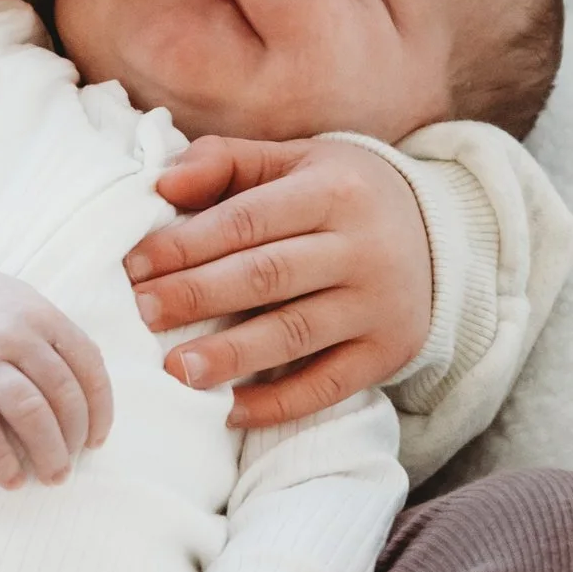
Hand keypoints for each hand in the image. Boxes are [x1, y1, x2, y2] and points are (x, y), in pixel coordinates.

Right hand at [0, 253, 112, 487]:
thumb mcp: (25, 306)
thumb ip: (58, 343)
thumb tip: (90, 399)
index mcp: (42, 317)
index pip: (89, 368)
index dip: (100, 411)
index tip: (96, 441)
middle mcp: (15, 336)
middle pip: (62, 395)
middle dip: (74, 438)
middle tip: (71, 464)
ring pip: (29, 412)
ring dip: (47, 452)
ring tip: (52, 476)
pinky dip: (0, 459)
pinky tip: (11, 479)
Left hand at [124, 135, 432, 431]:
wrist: (438, 232)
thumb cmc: (338, 193)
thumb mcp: (292, 160)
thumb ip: (226, 162)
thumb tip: (164, 184)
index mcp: (333, 190)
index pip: (247, 220)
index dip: (186, 244)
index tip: (134, 266)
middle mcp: (363, 247)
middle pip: (267, 275)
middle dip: (197, 296)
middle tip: (141, 314)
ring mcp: (380, 304)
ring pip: (296, 333)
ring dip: (232, 355)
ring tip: (176, 370)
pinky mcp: (390, 352)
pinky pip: (329, 385)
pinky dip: (278, 403)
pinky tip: (229, 410)